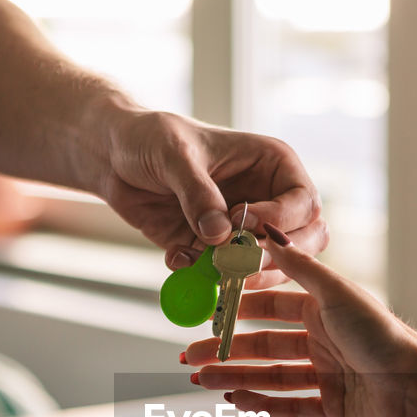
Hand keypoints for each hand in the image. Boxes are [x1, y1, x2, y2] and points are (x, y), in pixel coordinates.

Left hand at [102, 110, 327, 285]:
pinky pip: (225, 277)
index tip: (243, 221)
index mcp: (273, 166)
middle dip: (275, 257)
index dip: (280, 219)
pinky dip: (204, 279)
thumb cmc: (150, 137)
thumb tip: (221, 235)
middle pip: (304, 242)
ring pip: (272, 268)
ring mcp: (244, 231)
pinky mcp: (216, 252)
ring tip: (207, 267)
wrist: (113, 156)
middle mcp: (268, 200)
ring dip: (243, 275)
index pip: (304, 203)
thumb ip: (198, 194)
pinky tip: (177, 259)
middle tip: (238, 262)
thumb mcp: (174, 155)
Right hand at [181, 224, 416, 416]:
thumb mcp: (335, 293)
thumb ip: (299, 266)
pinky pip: (291, 406)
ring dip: (236, 378)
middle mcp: (324, 341)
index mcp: (324, 311)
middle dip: (227, 350)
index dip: (238, 311)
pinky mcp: (333, 407)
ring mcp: (327, 375)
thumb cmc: (380, 334)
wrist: (416, 387)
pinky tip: (235, 401)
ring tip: (202, 380)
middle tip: (191, 355)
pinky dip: (263, 404)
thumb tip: (266, 230)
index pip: (271, 308)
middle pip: (265, 346)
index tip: (207, 312)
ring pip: (272, 377)